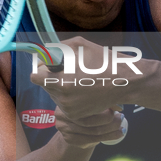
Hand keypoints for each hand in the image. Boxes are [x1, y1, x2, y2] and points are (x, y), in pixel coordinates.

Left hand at [31, 35, 146, 119]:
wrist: (125, 83)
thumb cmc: (104, 61)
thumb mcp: (79, 45)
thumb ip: (57, 48)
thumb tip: (44, 54)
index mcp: (62, 81)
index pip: (35, 77)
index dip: (41, 69)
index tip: (49, 66)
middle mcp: (63, 98)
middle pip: (44, 86)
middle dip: (52, 77)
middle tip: (70, 71)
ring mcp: (69, 109)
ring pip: (54, 95)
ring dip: (61, 87)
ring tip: (80, 80)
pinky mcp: (75, 115)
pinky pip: (63, 103)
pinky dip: (69, 96)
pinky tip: (83, 89)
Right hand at [54, 106, 126, 148]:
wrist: (74, 125)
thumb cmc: (86, 109)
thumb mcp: (93, 102)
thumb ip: (103, 100)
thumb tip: (119, 106)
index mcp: (67, 100)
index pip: (88, 105)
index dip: (105, 107)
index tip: (118, 107)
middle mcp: (61, 114)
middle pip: (90, 121)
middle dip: (110, 120)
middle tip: (121, 117)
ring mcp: (64, 128)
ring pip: (93, 131)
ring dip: (111, 130)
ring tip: (122, 127)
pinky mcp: (69, 139)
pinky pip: (92, 140)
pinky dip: (108, 137)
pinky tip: (118, 134)